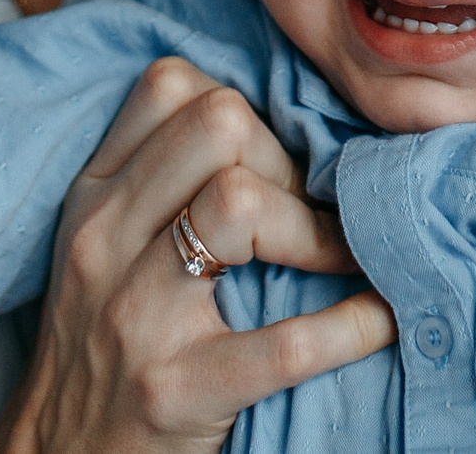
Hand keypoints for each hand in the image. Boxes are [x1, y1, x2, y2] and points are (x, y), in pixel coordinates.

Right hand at [0, 57, 395, 453]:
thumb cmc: (100, 342)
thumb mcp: (103, 245)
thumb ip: (162, 179)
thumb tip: (287, 129)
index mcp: (93, 197)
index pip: (171, 85)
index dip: (246, 110)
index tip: (278, 160)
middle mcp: (104, 239)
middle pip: (219, 124)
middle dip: (288, 161)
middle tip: (315, 212)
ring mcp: (136, 314)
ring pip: (240, 204)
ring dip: (318, 230)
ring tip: (343, 259)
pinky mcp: (174, 390)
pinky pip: (288, 342)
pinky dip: (354, 326)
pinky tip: (382, 320)